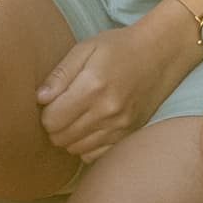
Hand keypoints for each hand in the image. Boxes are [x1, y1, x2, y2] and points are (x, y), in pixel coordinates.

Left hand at [33, 12, 202, 164]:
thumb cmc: (120, 47)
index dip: (45, 112)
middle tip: (62, 109)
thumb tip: (40, 98)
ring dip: (69, 137)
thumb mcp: (85, 48)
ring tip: (76, 117)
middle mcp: (106, 111)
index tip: (51, 101)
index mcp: (92, 86)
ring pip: (76, 149)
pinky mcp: (128, 134)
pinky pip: (95, 155)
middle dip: (55, 126)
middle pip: (61, 138)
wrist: (161, 54)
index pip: (52, 119)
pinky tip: (89, 127)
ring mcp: (120, 126)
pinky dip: (86, 145)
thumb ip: (60, 74)